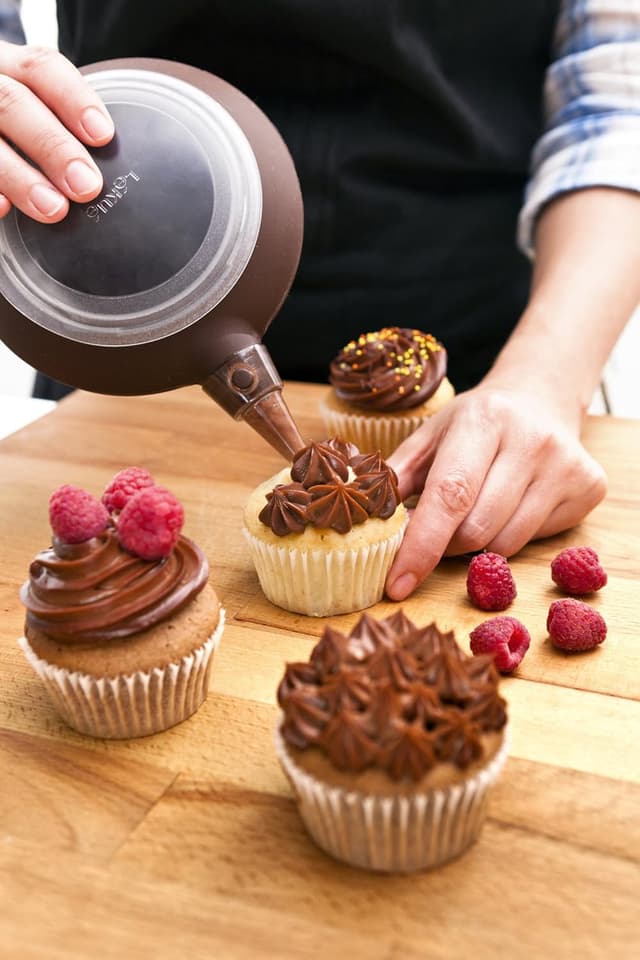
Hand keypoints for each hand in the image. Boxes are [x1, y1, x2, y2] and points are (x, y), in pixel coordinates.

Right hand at [0, 42, 113, 221]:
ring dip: (20, 176)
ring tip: (54, 208)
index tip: (102, 135)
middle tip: (86, 186)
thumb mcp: (33, 109)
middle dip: (53, 146)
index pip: (41, 68)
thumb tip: (99, 173)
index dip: (73, 99)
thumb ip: (58, 125)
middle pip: (13, 103)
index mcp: (7, 66)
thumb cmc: (16, 127)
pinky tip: (3, 208)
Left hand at [384, 385, 606, 599]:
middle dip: (445, 545)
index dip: (421, 545)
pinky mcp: (588, 488)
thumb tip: (367, 523)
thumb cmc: (476, 424)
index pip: (449, 495)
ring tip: (474, 513)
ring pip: (505, 543)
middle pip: (477, 528)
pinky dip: (509, 536)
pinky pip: (534, 541)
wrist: (541, 399)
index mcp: (484, 420)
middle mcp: (532, 441)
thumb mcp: (431, 435)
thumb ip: (398, 477)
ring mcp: (566, 466)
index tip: (397, 583)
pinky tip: (511, 505)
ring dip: (477, 545)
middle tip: (436, 533)